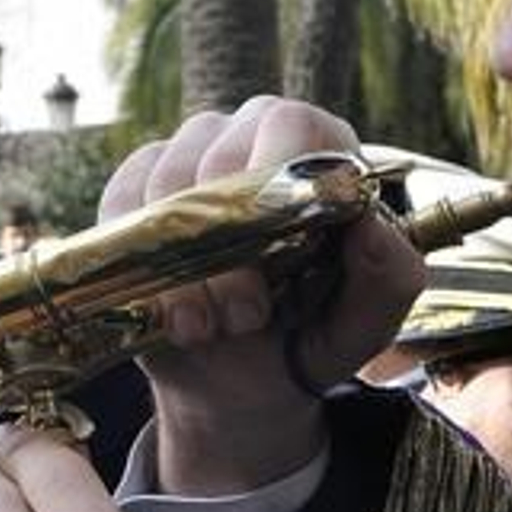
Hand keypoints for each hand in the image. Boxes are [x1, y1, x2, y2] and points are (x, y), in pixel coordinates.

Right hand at [101, 97, 422, 495]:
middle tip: (246, 316)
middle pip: (222, 158)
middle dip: (228, 249)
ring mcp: (188, 153)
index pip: (297, 128)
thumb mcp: (364, 324)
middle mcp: (252, 132)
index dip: (280, 192)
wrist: (237, 383)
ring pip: (167, 183)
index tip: (280, 267)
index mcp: (321, 148)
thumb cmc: (309, 337)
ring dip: (183, 268)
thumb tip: (369, 224)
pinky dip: (138, 261)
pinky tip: (168, 310)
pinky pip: (121, 201)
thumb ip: (390, 276)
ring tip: (208, 326)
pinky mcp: (135, 186)